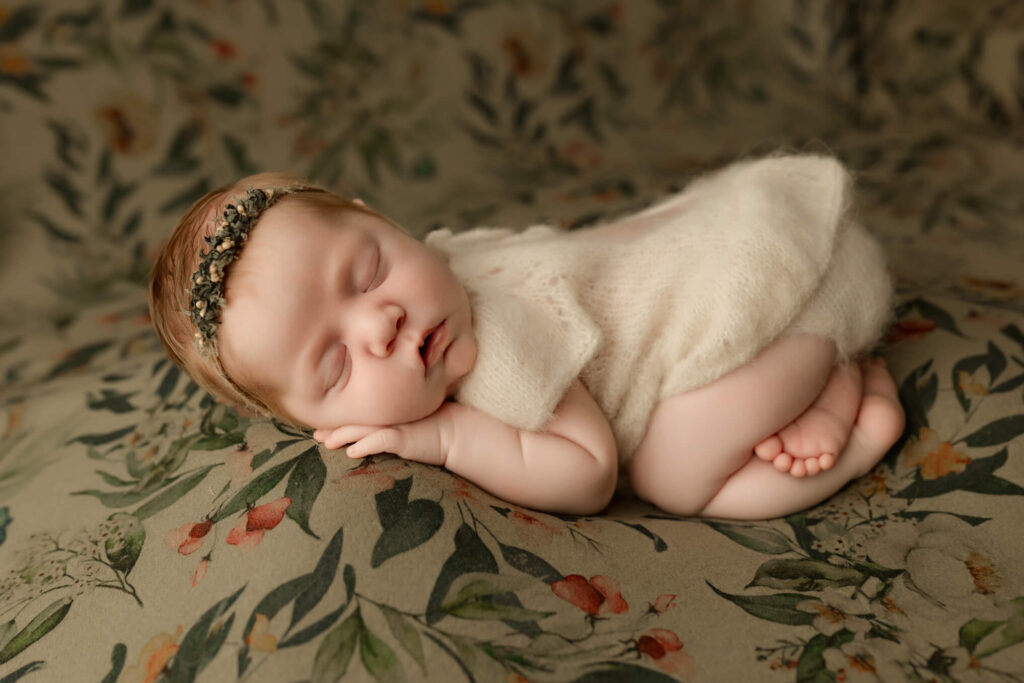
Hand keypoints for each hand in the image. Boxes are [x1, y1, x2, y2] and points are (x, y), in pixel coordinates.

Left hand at [312, 406, 454, 466]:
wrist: (458, 432)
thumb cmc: (436, 427)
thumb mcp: (411, 423)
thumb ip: (394, 427)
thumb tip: (372, 437)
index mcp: (389, 411)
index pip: (360, 413)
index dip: (341, 418)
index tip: (324, 425)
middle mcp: (389, 415)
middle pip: (355, 419)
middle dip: (334, 427)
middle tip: (316, 434)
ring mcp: (396, 425)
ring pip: (361, 429)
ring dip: (341, 436)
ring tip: (325, 442)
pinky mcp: (403, 438)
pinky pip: (379, 441)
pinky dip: (363, 446)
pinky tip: (351, 453)